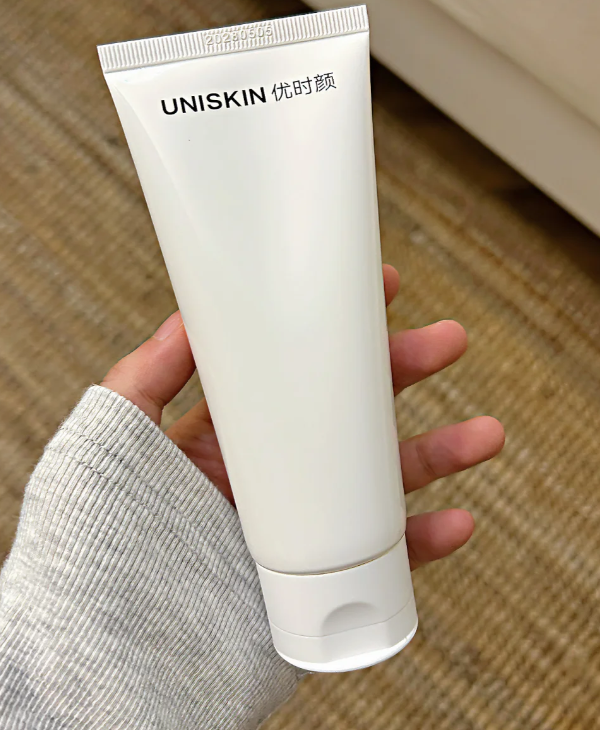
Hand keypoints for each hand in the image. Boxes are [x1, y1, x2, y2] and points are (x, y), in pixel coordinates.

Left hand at [101, 265, 503, 569]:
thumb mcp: (111, 433)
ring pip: (380, 484)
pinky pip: (381, 560)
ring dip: (437, 455)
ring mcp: (297, 527)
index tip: (374, 294)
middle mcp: (270, 477)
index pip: (293, 374)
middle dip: (401, 376)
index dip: (336, 335)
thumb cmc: (95, 540)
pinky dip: (423, 542)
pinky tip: (455, 520)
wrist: (108, 650)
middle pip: (350, 417)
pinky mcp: (315, 582)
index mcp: (228, 439)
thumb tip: (188, 316)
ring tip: (484, 434)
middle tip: (444, 341)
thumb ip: (146, 372)